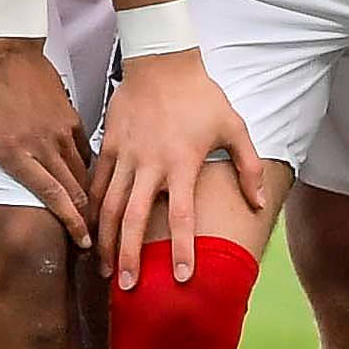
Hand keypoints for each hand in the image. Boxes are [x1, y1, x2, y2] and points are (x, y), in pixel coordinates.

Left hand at [0, 33, 95, 240]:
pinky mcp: (68, 114)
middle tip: (90, 236)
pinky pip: (82, 146)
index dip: (69, 221)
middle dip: (85, 216)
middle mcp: (41, 145)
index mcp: (14, 153)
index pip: (51, 195)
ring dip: (85, 191)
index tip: (82, 240)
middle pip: (73, 189)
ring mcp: (58, 129)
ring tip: (87, 209)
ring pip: (81, 170)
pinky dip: (84, 163)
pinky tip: (80, 172)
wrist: (2, 45)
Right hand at [90, 37, 266, 289]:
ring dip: (106, 239)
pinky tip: (90, 231)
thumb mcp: (234, 127)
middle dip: (130, 255)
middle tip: (128, 287)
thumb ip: (248, 167)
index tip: (182, 278)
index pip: (183, 215)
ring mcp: (125, 155)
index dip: (183, 248)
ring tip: (104, 268)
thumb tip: (259, 203)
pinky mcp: (108, 145)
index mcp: (182, 163)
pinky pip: (97, 184)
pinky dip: (92, 209)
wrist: (162, 61)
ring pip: (110, 205)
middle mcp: (150, 164)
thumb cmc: (201, 96)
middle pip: (136, 218)